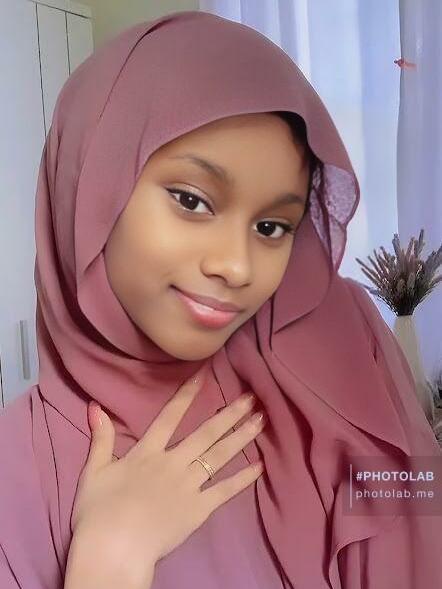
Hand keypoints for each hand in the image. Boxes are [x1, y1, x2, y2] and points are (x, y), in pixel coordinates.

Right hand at [69, 366, 266, 586]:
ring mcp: (189, 485)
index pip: (171, 416)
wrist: (113, 549)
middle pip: (206, 433)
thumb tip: (96, 407)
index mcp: (148, 452)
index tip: (206, 375)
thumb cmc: (98, 512)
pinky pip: (225, 491)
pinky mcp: (199, 510)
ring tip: (261, 421)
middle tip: (252, 398)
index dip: (188, 394)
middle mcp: (173, 462)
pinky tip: (259, 466)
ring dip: (241, 437)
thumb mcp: (94, 471)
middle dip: (230, 414)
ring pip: (219, 456)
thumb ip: (101, 438)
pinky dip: (243, 479)